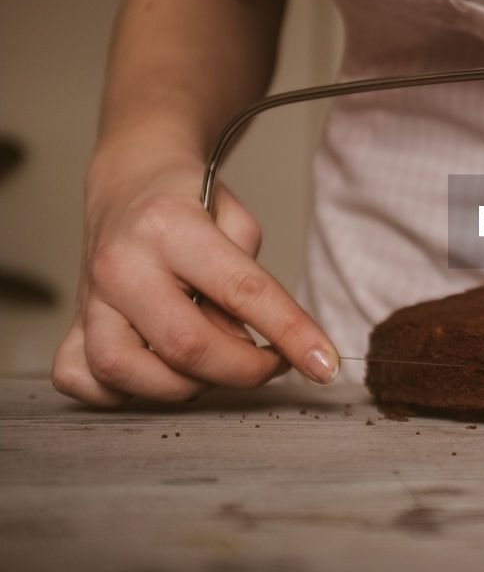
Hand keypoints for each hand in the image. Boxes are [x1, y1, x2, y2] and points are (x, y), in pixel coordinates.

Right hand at [52, 149, 338, 405]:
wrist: (130, 180)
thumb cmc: (190, 202)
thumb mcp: (237, 221)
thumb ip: (250, 282)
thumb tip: (250, 345)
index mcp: (169, 226)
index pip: (243, 291)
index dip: (292, 334)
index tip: (325, 364)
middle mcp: (121, 264)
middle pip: (187, 346)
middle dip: (245, 370)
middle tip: (272, 362)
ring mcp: (89, 298)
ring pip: (130, 373)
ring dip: (188, 384)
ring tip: (215, 361)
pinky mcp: (71, 324)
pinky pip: (87, 381)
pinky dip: (126, 391)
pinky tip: (158, 369)